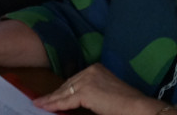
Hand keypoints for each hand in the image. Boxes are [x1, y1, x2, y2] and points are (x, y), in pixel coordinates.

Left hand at [32, 63, 157, 114]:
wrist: (137, 108)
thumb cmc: (125, 105)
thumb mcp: (105, 94)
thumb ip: (91, 93)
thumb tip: (75, 100)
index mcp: (96, 69)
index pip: (74, 80)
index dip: (62, 90)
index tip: (52, 95)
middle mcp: (90, 71)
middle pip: (67, 85)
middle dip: (55, 95)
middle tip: (41, 101)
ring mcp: (87, 80)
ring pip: (64, 93)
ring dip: (51, 100)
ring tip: (39, 104)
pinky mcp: (85, 92)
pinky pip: (66, 101)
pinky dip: (54, 105)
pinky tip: (44, 106)